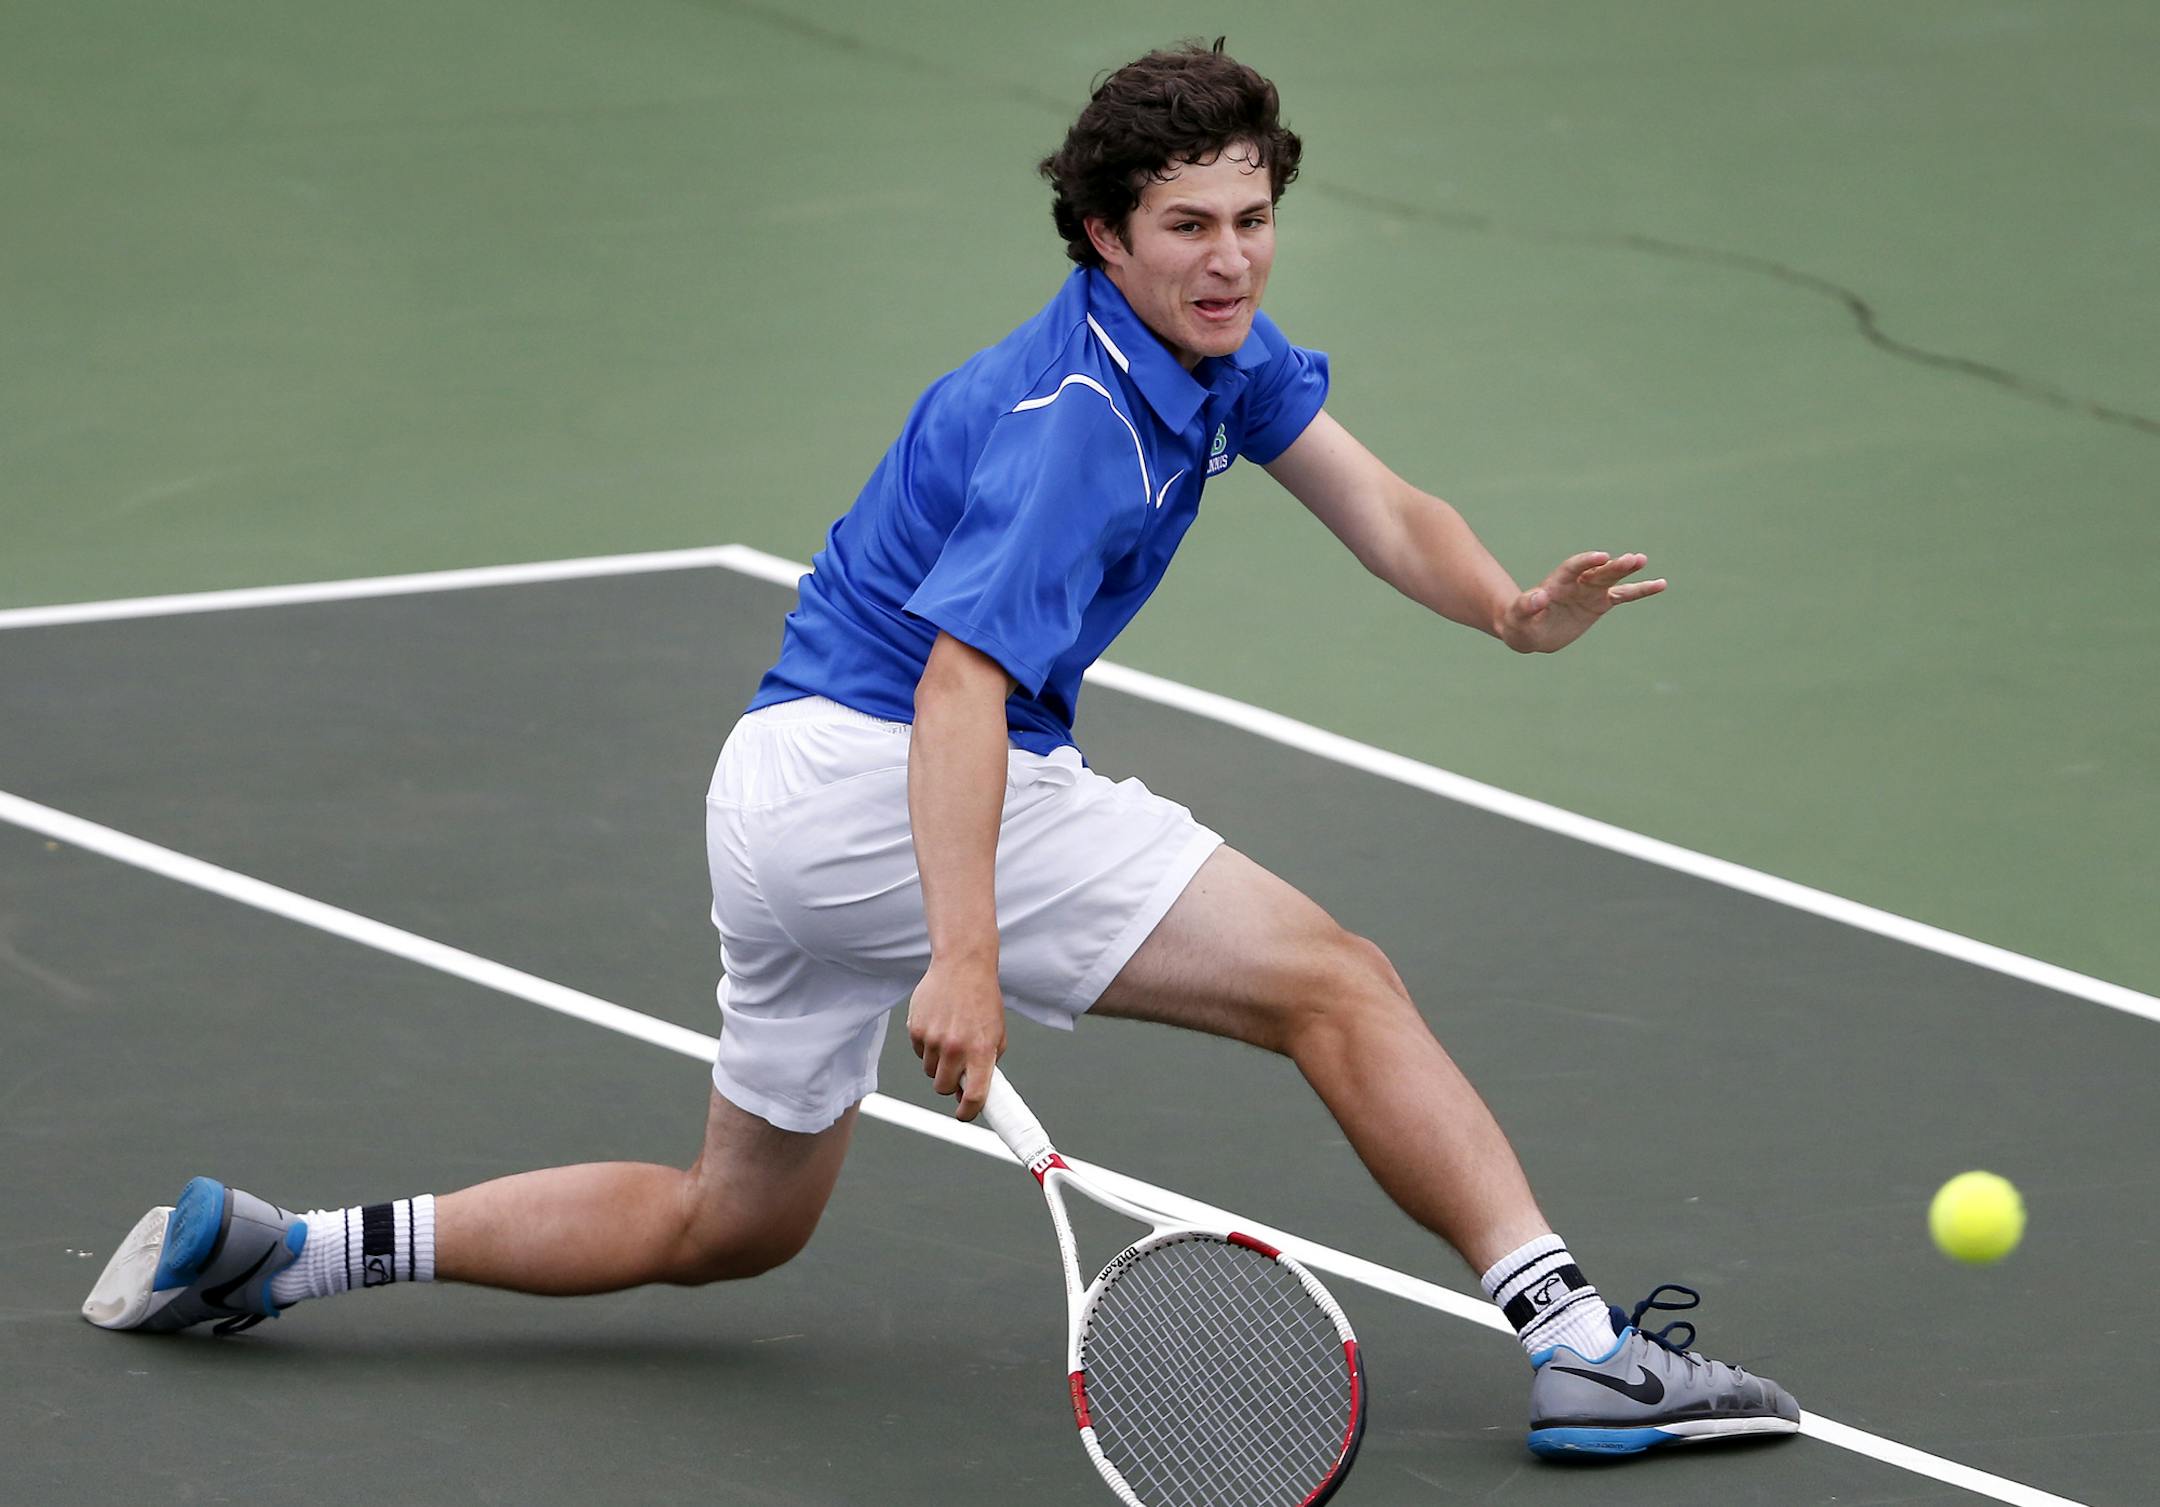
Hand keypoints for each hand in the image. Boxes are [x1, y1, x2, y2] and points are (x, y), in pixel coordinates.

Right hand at [907, 955, 1006, 1120]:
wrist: (963, 965)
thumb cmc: (983, 1001)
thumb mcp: (996, 1034)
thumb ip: (987, 1065)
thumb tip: (967, 1091)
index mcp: (981, 1050)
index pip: (975, 1095)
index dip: (968, 1111)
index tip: (964, 1114)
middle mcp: (956, 1047)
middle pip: (943, 1087)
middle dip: (950, 1084)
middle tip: (957, 1069)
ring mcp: (933, 1038)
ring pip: (930, 1071)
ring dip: (938, 1064)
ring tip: (950, 1038)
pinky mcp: (916, 1029)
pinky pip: (919, 1052)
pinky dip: (927, 1046)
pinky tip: (938, 1025)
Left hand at [1499, 551, 1665, 653]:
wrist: (1529, 630)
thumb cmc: (1520, 622)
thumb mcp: (1519, 617)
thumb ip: (1527, 605)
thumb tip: (1539, 596)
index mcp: (1557, 582)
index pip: (1573, 567)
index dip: (1586, 562)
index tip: (1602, 556)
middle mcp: (1577, 582)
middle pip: (1597, 571)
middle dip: (1614, 566)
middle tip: (1633, 559)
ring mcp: (1590, 591)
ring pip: (1612, 579)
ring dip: (1627, 571)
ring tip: (1642, 560)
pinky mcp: (1600, 602)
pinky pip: (1624, 595)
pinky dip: (1641, 590)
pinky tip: (1661, 584)